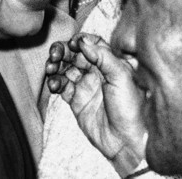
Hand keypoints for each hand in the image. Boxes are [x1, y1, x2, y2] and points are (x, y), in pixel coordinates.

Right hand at [45, 33, 146, 175]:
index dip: (81, 41)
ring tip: (50, 68)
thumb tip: (84, 41)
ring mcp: (86, 86)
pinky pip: (62, 87)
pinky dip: (55, 82)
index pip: (92, 43)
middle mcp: (97, 72)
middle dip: (63, 51)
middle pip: (75, 54)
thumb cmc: (131, 107)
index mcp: (110, 63)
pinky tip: (54, 84)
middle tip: (55, 54)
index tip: (73, 43)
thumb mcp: (121, 76)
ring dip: (56, 65)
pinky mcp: (77, 101)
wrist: (126, 140)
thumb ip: (103, 56)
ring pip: (66, 69)